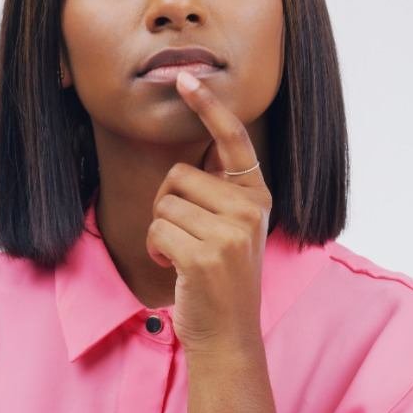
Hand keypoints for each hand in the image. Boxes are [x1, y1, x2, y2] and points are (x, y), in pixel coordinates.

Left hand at [145, 70, 272, 357]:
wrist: (228, 335)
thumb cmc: (221, 279)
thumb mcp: (234, 229)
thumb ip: (221, 192)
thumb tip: (192, 158)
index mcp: (257, 195)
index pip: (233, 139)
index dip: (208, 105)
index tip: (185, 77)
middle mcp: (250, 208)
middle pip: (178, 175)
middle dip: (166, 204)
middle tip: (183, 237)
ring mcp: (231, 232)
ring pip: (164, 203)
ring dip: (160, 231)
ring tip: (182, 256)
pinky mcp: (206, 254)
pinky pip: (157, 229)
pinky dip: (155, 250)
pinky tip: (175, 269)